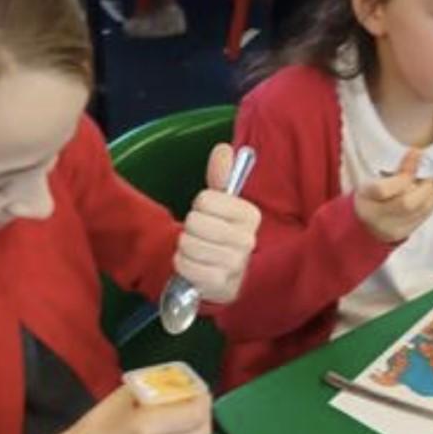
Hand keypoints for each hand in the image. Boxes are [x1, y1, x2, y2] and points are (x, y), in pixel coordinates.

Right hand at [27, 385, 211, 433]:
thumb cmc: (96, 427)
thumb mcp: (122, 398)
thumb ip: (153, 389)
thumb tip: (178, 382)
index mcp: (146, 427)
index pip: (194, 413)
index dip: (202, 399)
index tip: (199, 390)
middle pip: (202, 432)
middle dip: (204, 413)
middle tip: (196, 402)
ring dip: (199, 431)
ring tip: (188, 418)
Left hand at [173, 143, 259, 303]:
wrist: (228, 275)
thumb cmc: (222, 234)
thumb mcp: (223, 204)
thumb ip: (221, 175)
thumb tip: (222, 149)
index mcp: (250, 215)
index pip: (205, 199)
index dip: (200, 206)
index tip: (210, 215)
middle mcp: (247, 239)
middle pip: (194, 222)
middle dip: (190, 227)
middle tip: (201, 234)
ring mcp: (235, 263)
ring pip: (188, 244)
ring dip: (185, 247)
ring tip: (198, 250)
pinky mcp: (220, 283)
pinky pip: (184, 265)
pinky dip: (183, 264)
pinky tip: (195, 265)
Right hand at [354, 148, 432, 243]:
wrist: (365, 225)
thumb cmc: (369, 198)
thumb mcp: (372, 181)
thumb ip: (394, 172)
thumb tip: (417, 155)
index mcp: (365, 201)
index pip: (384, 189)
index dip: (404, 171)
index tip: (416, 153)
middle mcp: (377, 218)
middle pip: (406, 203)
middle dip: (424, 185)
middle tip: (430, 173)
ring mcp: (392, 229)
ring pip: (419, 210)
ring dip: (431, 192)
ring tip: (431, 181)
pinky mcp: (405, 233)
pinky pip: (424, 216)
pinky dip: (432, 201)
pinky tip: (430, 192)